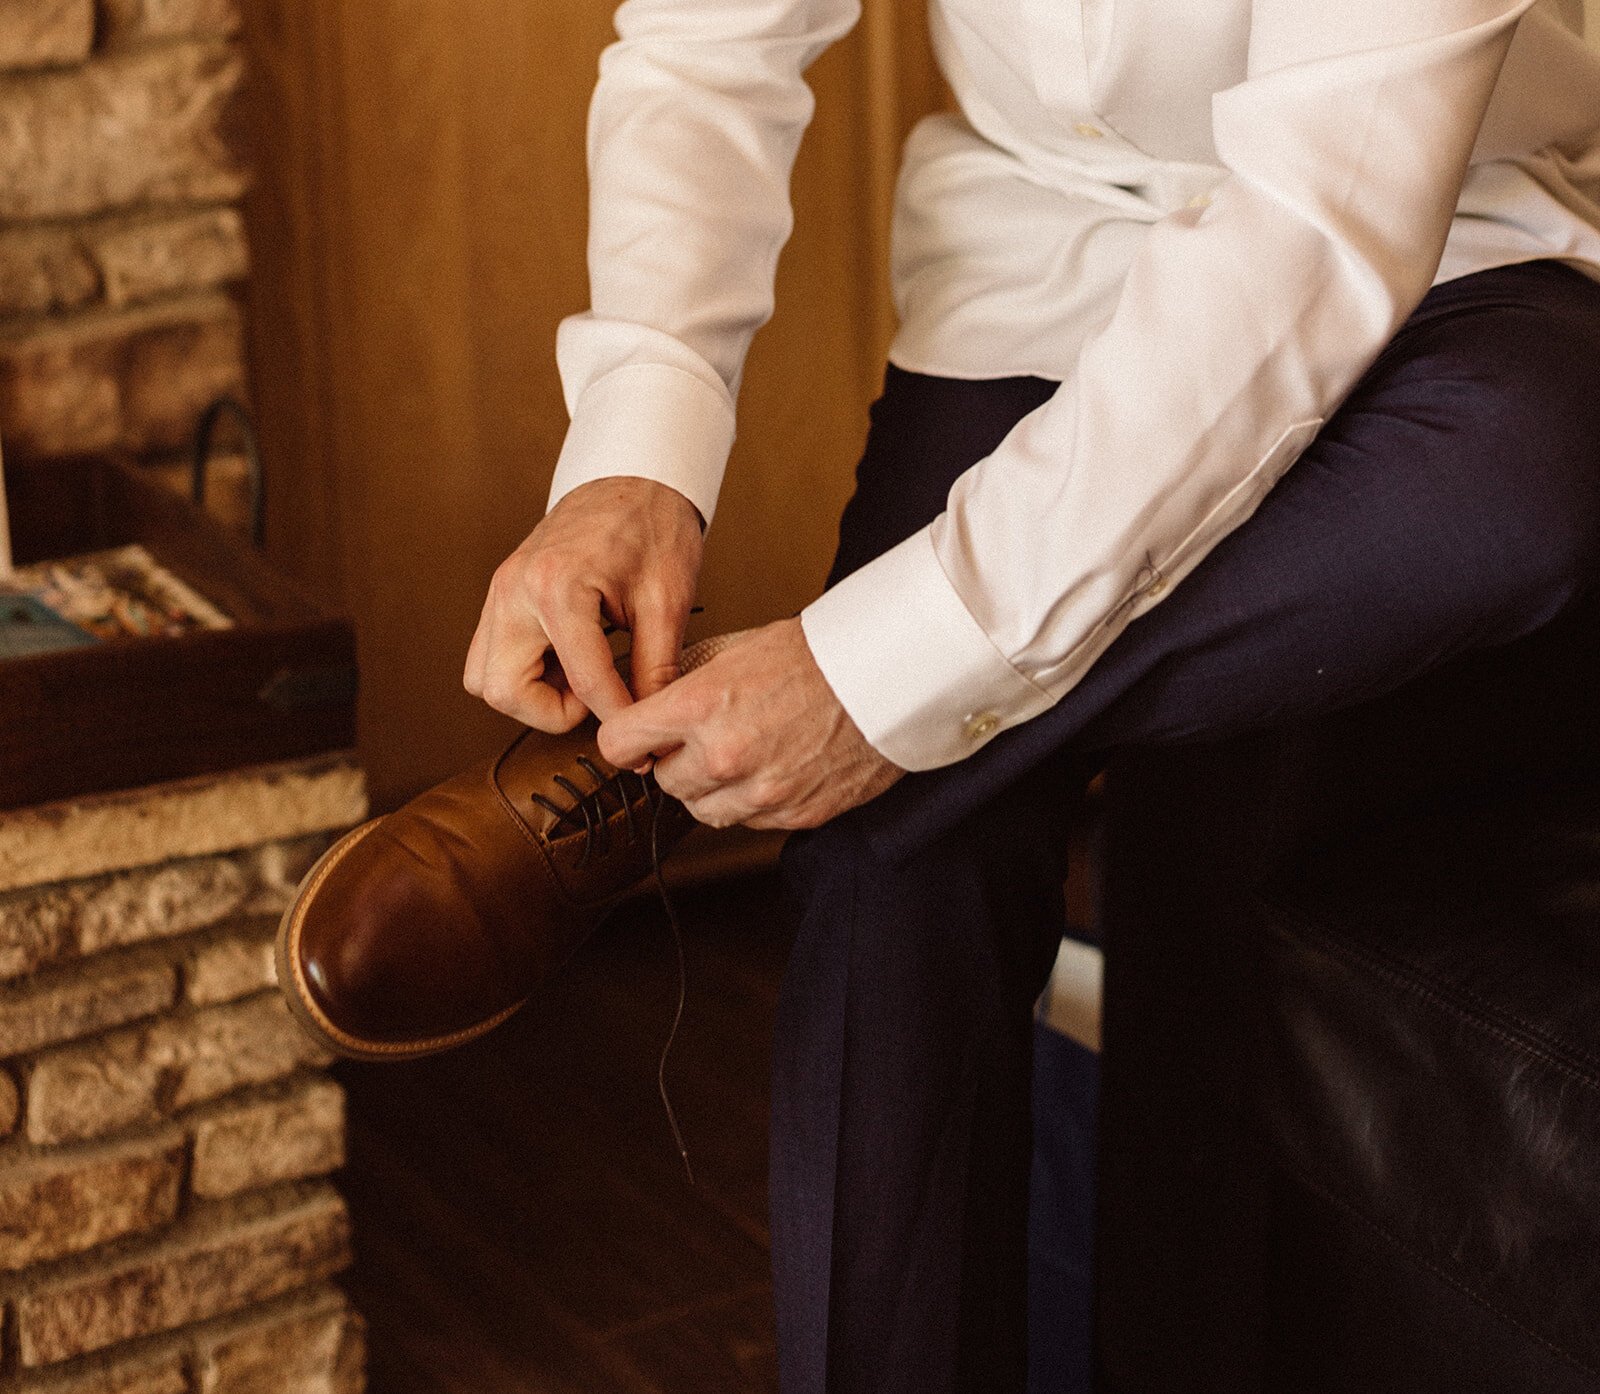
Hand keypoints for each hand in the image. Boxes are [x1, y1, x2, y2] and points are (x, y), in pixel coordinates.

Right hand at [464, 477, 702, 730]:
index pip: (584, 684)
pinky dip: (523, 672)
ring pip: (483, 679)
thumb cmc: (653, 527)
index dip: (617, 716)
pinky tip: (568, 658)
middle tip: (598, 695)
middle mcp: (515, 591)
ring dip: (530, 694)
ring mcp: (499, 592)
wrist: (632, 478)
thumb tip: (651, 719)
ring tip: (582, 674)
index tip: (642, 727)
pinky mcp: (500, 595)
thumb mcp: (667, 600)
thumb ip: (657, 667)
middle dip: (552, 711)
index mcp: (558, 587)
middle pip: (503, 692)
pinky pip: (490, 655)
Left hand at [597, 619, 903, 829]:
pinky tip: (773, 767)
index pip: (619, 744)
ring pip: (703, 810)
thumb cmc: (817, 654)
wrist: (888, 675)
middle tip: (703, 736)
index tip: (636, 736)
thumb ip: (686, 684)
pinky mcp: (796, 814)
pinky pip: (750, 822)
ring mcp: (762, 792)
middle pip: (663, 782)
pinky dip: (752, 801)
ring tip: (740, 754)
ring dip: (711, 788)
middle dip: (676, 760)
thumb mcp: (735, 649)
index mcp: (702, 706)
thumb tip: (648, 704)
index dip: (626, 738)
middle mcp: (725, 756)